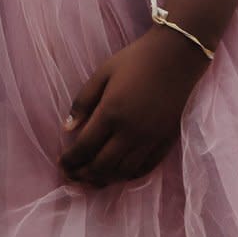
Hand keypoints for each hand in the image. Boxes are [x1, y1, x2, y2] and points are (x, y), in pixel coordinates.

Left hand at [59, 28, 209, 187]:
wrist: (177, 56)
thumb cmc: (135, 60)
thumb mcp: (101, 74)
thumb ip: (82, 103)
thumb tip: (66, 129)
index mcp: (111, 113)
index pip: (84, 147)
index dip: (70, 160)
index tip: (60, 163)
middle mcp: (131, 131)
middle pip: (102, 166)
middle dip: (82, 175)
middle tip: (70, 176)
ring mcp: (151, 139)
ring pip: (124, 172)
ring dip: (103, 180)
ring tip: (89, 180)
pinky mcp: (166, 141)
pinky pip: (145, 168)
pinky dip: (128, 176)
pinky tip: (117, 175)